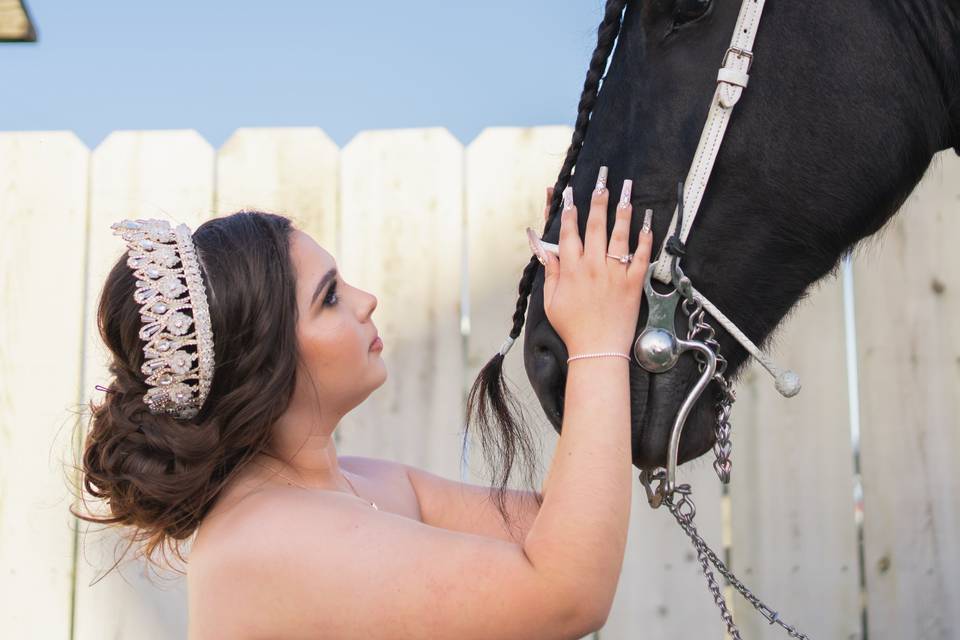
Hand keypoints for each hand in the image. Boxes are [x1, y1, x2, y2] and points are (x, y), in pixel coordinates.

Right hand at [538, 168, 652, 355]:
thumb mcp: (551, 301)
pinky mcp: (633, 283)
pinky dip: (645, 239)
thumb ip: (551, 272)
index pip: (569, 232)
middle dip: (598, 200)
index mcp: (571, 270)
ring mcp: (615, 273)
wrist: (598, 350)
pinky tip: (648, 223)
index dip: (569, 211)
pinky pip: (641, 256)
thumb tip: (545, 250)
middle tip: (602, 181)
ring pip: (619, 235)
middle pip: (595, 226)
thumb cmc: (573, 328)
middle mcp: (593, 266)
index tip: (570, 194)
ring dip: (623, 211)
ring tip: (627, 192)